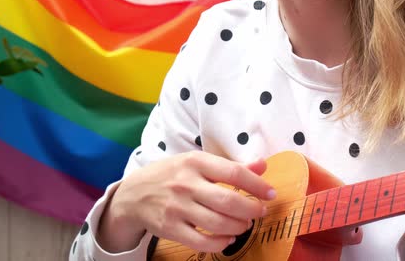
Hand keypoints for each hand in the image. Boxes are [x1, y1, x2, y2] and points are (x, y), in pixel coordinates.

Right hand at [97, 151, 275, 252]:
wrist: (133, 194)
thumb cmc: (172, 175)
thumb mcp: (197, 162)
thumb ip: (230, 166)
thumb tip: (262, 166)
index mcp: (196, 162)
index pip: (234, 173)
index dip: (257, 185)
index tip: (270, 193)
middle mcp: (186, 184)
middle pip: (228, 201)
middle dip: (251, 209)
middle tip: (259, 212)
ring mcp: (177, 207)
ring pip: (218, 223)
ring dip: (238, 227)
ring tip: (245, 224)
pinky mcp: (170, 228)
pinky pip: (201, 242)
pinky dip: (220, 243)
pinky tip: (228, 238)